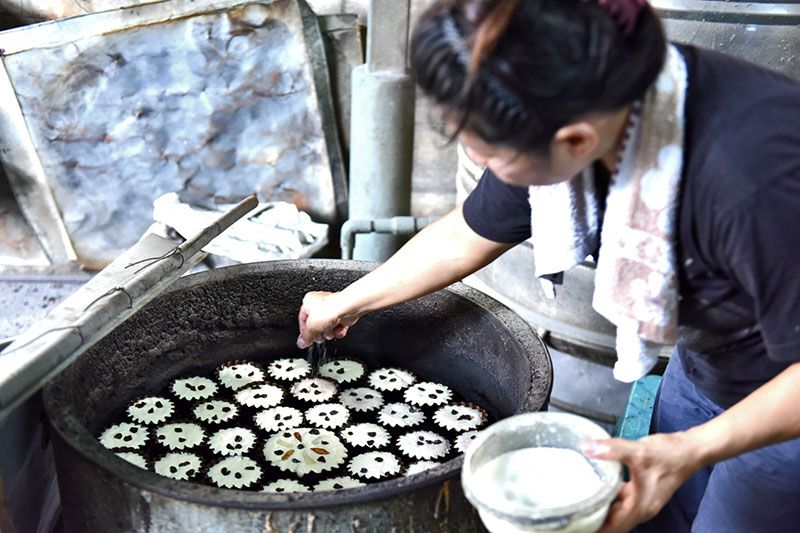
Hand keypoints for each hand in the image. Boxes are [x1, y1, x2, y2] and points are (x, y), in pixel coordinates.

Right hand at [296, 291, 360, 347]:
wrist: (347, 308)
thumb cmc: (329, 310)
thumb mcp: (311, 327)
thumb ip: (305, 337)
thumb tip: (302, 343)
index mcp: (308, 302)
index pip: (303, 320)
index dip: (305, 331)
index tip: (306, 340)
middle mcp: (320, 304)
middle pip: (315, 325)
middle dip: (319, 333)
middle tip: (320, 335)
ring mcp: (332, 309)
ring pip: (327, 328)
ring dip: (329, 332)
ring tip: (331, 329)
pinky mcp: (342, 315)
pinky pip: (337, 328)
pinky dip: (339, 331)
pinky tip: (339, 328)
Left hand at [582, 432, 701, 532]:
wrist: (689, 449)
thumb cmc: (669, 455)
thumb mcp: (638, 452)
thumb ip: (612, 450)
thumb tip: (586, 447)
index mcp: (640, 507)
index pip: (614, 528)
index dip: (596, 529)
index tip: (578, 525)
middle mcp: (641, 508)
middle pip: (614, 522)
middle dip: (595, 521)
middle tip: (574, 513)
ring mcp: (642, 500)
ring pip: (618, 511)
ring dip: (602, 510)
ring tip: (580, 502)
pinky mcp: (642, 491)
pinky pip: (622, 500)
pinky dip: (609, 498)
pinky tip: (597, 487)